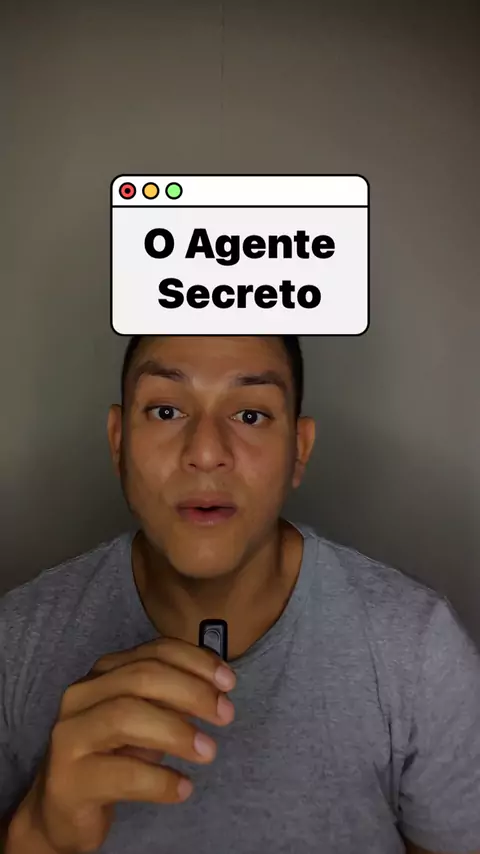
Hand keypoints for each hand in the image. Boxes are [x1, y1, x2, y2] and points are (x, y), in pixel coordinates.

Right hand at [11, 637, 235, 852]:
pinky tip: (183, 788)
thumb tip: (217, 687)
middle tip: (226, 714)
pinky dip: (160, 780)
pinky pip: (121, 774)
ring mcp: (70, 735)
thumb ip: (174, 697)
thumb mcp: (146, 719)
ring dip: (176, 732)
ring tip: (209, 751)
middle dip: (191, 692)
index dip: (195, 661)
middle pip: (141, 677)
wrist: (61, 810)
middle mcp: (81, 695)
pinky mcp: (69, 779)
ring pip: (125, 716)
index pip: (154, 651)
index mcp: (103, 673)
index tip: (229, 682)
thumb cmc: (112, 757)